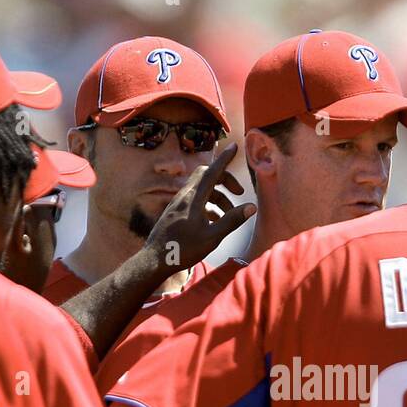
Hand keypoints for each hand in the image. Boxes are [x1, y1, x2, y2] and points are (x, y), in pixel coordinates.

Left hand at [141, 142, 254, 275]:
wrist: (155, 260)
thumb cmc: (183, 249)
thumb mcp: (212, 237)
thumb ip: (232, 220)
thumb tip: (252, 207)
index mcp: (193, 198)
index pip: (211, 171)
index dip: (224, 159)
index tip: (234, 146)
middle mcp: (184, 196)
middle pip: (207, 176)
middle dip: (225, 180)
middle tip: (239, 193)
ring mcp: (178, 203)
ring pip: (202, 189)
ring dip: (218, 196)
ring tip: (229, 214)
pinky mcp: (175, 211)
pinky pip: (195, 200)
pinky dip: (208, 205)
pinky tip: (215, 221)